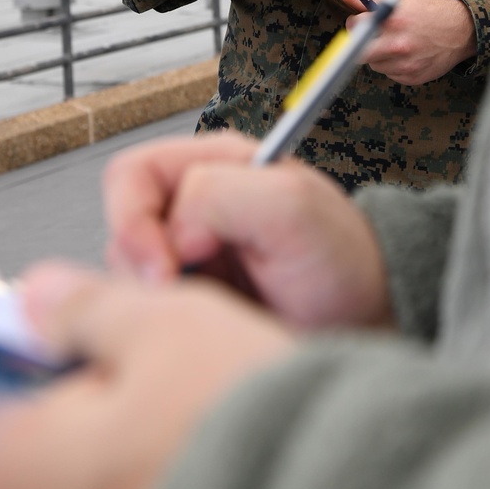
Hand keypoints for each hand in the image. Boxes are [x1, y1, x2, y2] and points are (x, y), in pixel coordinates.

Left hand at [0, 261, 293, 488]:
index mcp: (6, 468)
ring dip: (110, 451)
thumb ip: (88, 304)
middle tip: (138, 357)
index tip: (25, 311)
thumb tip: (43, 297)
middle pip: (17, 440)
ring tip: (187, 417)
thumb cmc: (250, 441)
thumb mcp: (167, 325)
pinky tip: (199, 468)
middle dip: (69, 393)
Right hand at [102, 132, 394, 329]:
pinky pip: (150, 310)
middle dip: (144, 268)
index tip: (163, 265)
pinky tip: (213, 324)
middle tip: (184, 294)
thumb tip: (172, 229)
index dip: (132, 218)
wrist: (367, 319)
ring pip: (129, 275)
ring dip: (160, 298)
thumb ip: (220, 194)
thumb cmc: (343, 259)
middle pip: (121, 227)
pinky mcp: (192, 299)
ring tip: (216, 307)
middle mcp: (194, 204)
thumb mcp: (292, 206)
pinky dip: (170, 322)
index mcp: (214, 164)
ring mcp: (190, 255)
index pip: (132, 174)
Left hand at [341, 0, 475, 84]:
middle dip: (360, 43)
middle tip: (372, 36)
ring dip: (378, 55)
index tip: (360, 22)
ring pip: (374, 65)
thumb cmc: (431, 11)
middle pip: (358, 52)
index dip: (355, 23)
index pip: (354, 27)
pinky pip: (390, 74)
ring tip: (395, 43)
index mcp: (392, 21)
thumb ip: (370, 0)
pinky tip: (406, 54)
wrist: (462, 30)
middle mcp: (397, 45)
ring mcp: (405, 64)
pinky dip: (393, 65)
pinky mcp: (412, 77)